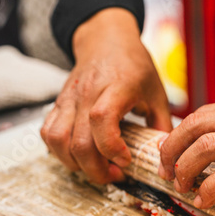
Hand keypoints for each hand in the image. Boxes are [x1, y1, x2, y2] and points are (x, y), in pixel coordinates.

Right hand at [41, 8, 171, 183]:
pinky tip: (78, 156)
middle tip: (115, 175)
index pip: (101, 120)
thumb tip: (166, 155)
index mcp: (115, 87)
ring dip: (75, 164)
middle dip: (96, 169)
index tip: (126, 161)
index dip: (111, 148)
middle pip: (78, 142)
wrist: (106, 40)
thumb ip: (162, 125)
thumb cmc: (133, 66)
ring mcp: (69, 99)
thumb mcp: (157, 92)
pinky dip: (59, 151)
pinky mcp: (58, 104)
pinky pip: (48, 133)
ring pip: (57, 141)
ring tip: (96, 168)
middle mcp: (87, 94)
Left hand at [158, 97, 214, 207]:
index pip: (205, 112)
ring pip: (208, 148)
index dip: (179, 132)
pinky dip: (211, 189)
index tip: (170, 150)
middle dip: (172, 149)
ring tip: (182, 187)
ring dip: (186, 169)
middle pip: (197, 126)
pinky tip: (207, 200)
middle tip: (165, 170)